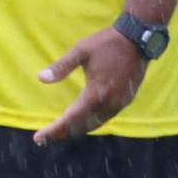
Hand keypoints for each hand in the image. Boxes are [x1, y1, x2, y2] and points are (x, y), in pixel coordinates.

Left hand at [33, 28, 144, 144]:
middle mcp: (109, 103)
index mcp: (96, 93)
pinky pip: (105, 117)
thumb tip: (41, 78)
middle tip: (43, 138)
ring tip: (59, 132)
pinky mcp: (126, 100)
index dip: (54, 130)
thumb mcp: (80, 51)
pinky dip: (91, 123)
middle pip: (82, 126)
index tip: (38, 138)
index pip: (71, 119)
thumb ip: (61, 67)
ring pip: (95, 124)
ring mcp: (120, 103)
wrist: (138, 39)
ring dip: (77, 130)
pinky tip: (81, 121)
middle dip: (62, 133)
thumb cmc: (107, 43)